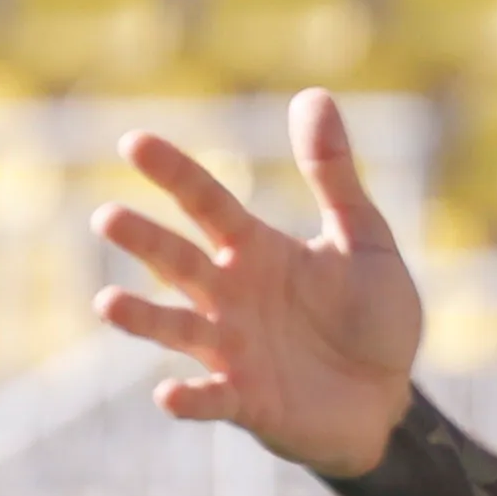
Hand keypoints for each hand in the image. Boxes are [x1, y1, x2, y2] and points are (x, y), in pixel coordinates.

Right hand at [92, 88, 422, 477]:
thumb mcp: (365, 239)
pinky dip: (189, 399)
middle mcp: (229, 294)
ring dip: (142, 317)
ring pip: (175, 328)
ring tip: (108, 302)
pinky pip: (210, 399)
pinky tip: (168, 396)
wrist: (388, 398)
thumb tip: (313, 95)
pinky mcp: (245, 400)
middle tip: (108, 217)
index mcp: (255, 249)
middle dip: (144, 241)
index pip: (206, 202)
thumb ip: (334, 176)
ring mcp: (231, 348)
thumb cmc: (372, 316)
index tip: (135, 142)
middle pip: (178, 261)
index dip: (173, 173)